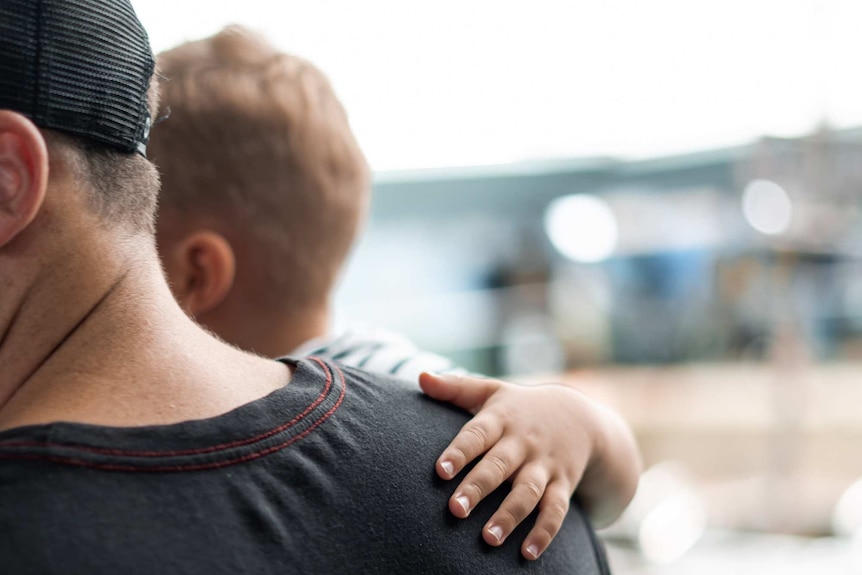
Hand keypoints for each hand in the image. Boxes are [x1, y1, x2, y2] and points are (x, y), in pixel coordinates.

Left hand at [419, 372, 598, 560]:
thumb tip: (420, 377)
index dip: (459, 451)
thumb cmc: (520, 407)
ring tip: (488, 538)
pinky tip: (527, 553)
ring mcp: (544, 465)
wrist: (580, 416)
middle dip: (478, 487)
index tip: (440, 470)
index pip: (477, 434)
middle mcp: (522, 443)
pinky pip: (556, 511)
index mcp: (501, 419)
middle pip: (499, 466)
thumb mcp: (491, 391)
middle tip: (455, 510)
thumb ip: (455, 387)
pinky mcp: (563, 484)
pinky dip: (544, 532)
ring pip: (527, 492)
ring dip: (509, 515)